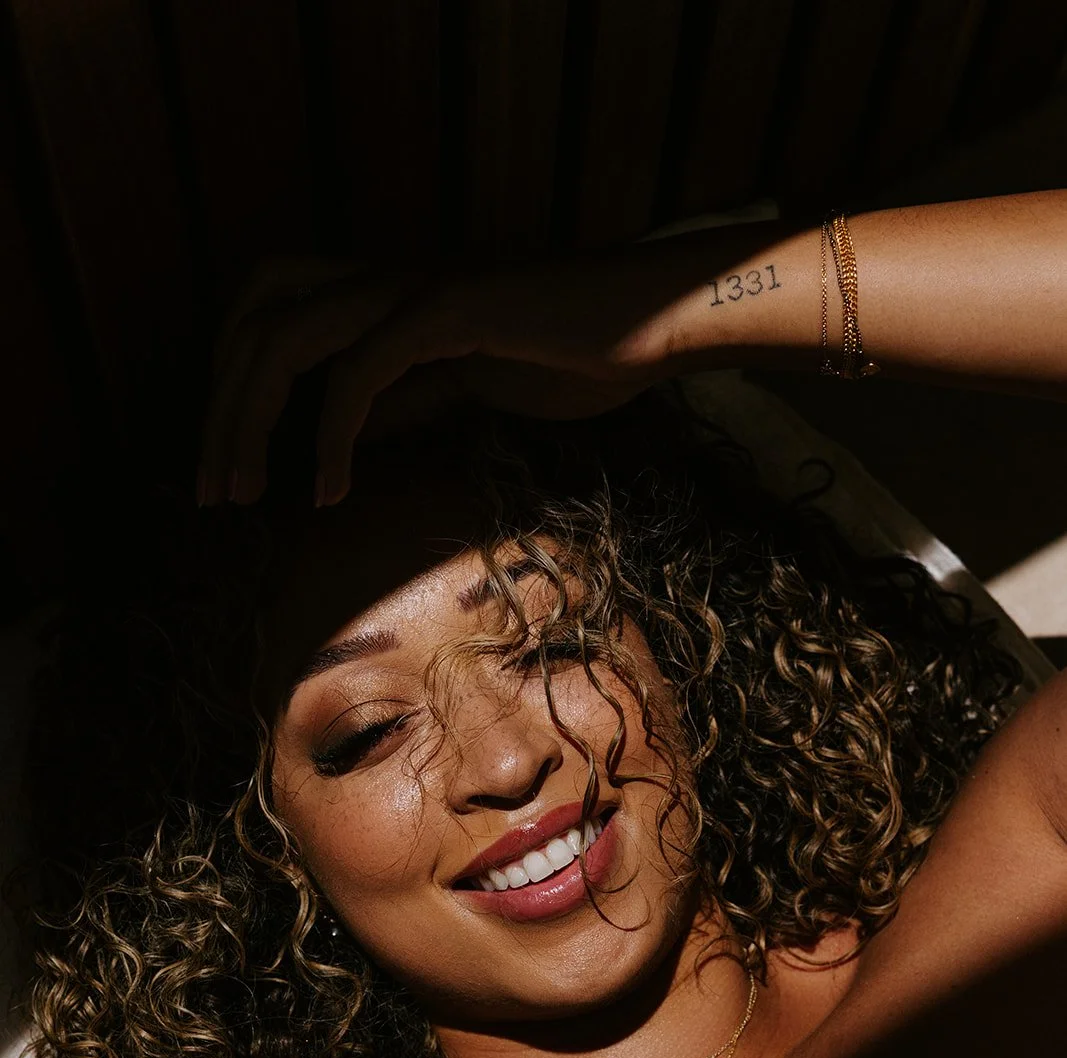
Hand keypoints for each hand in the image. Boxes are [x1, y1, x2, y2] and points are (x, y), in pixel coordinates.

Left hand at [198, 248, 687, 506]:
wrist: (654, 325)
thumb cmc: (575, 353)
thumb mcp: (468, 385)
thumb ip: (405, 398)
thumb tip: (348, 431)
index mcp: (382, 295)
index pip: (267, 317)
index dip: (232, 388)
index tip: (231, 470)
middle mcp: (382, 279)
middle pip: (253, 322)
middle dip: (218, 409)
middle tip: (212, 490)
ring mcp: (411, 287)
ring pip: (283, 339)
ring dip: (246, 420)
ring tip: (242, 492)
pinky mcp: (445, 310)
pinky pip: (357, 372)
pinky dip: (329, 436)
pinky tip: (327, 491)